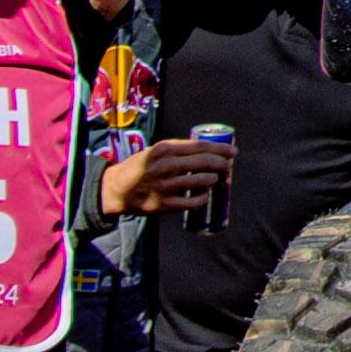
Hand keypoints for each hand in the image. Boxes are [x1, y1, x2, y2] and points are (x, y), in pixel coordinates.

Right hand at [101, 134, 234, 218]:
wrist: (117, 189)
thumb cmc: (142, 167)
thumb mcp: (157, 151)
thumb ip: (180, 149)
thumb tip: (213, 151)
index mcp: (165, 149)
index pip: (201, 146)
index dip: (221, 149)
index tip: (233, 151)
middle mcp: (166, 166)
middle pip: (206, 162)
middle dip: (223, 164)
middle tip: (228, 167)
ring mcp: (166, 186)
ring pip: (204, 181)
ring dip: (215, 180)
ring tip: (215, 180)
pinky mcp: (165, 204)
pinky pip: (195, 201)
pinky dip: (204, 197)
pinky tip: (204, 194)